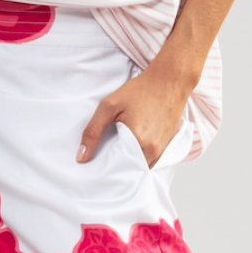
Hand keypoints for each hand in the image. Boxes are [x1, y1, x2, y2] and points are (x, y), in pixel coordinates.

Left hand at [76, 61, 192, 166]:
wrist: (169, 81)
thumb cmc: (142, 91)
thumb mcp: (109, 106)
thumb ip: (93, 131)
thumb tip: (82, 156)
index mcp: (140, 143)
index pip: (118, 171)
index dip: (106, 169)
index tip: (95, 167)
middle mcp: (154, 151)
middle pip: (130, 171)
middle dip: (116, 168)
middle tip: (103, 159)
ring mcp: (162, 150)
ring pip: (140, 167)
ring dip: (128, 163)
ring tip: (116, 151)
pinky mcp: (167, 146)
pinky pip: (150, 160)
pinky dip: (139, 157)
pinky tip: (131, 146)